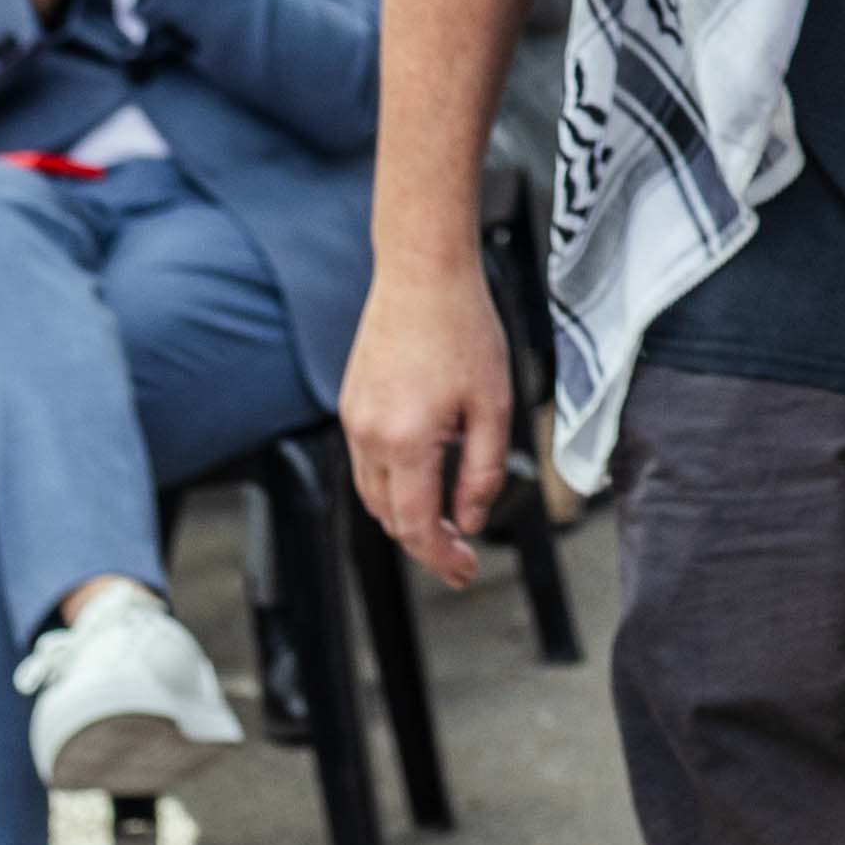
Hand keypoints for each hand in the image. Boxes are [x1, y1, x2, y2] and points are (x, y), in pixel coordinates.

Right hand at [339, 267, 521, 590]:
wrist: (422, 274)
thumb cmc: (463, 330)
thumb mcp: (493, 406)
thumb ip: (483, 471)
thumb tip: (469, 519)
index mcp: (406, 442)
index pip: (414, 527)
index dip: (440, 558)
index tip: (465, 570)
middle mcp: (368, 437)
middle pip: (388, 518)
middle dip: (424, 542)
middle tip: (461, 553)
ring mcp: (353, 420)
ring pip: (372, 494)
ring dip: (404, 514)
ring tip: (444, 519)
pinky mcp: (350, 404)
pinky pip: (365, 463)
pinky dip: (391, 483)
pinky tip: (423, 475)